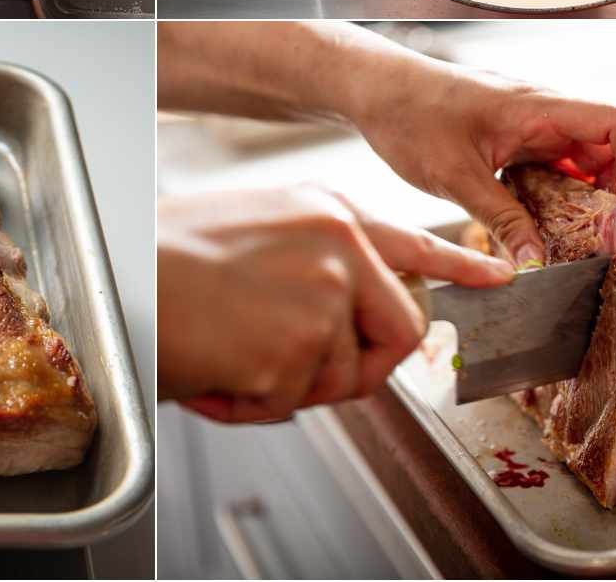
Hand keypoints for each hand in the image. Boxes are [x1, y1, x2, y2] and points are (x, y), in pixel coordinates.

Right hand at [158, 184, 512, 422]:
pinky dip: (248, 403)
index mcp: (326, 210)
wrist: (116, 275)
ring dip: (285, 384)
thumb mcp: (255, 227)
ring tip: (228, 351)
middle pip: (397, 329)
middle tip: (295, 365)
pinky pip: (291, 404)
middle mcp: (338, 247)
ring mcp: (323, 297)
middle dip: (358, 363)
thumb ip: (316, 259)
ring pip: (341, 377)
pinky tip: (212, 367)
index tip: (499, 278)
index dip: (462, 266)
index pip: (415, 244)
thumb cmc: (163, 254)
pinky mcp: (297, 349)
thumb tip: (346, 311)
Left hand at [348, 63, 615, 267]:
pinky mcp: (512, 139)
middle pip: (611, 148)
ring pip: (582, 163)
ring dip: (582, 200)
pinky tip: (532, 226)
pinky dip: (553, 197)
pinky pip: (552, 168)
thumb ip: (501, 221)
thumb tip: (535, 266)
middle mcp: (544, 112)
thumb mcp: (455, 176)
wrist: (372, 88)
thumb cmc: (409, 115)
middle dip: (611, 196)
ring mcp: (530, 126)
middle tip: (591, 239)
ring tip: (563, 239)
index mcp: (540, 107)